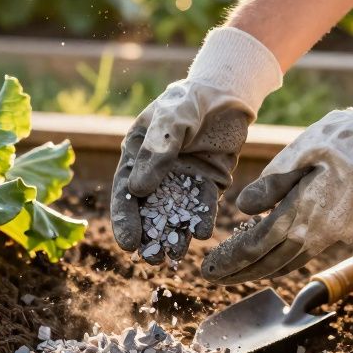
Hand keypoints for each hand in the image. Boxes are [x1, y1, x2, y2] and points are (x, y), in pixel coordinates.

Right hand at [112, 28, 281, 263]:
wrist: (227, 93)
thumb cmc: (190, 100)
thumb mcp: (172, 119)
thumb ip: (157, 150)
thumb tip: (139, 189)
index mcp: (136, 157)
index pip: (126, 192)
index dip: (125, 219)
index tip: (129, 243)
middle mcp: (156, 173)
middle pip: (149, 210)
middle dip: (149, 236)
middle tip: (152, 259)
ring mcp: (182, 180)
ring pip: (175, 213)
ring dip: (174, 235)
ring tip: (175, 254)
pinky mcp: (208, 183)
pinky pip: (203, 207)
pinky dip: (201, 220)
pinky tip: (201, 233)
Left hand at [202, 68, 352, 282]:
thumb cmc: (340, 138)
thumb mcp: (299, 150)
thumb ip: (271, 182)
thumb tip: (243, 208)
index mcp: (300, 212)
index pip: (255, 247)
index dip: (229, 261)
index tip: (208, 271)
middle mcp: (318, 233)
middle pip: (271, 263)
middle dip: (241, 273)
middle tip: (216, 279)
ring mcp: (337, 236)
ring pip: (294, 261)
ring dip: (265, 270)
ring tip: (242, 271)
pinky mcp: (351, 232)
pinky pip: (313, 250)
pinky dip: (290, 256)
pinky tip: (279, 251)